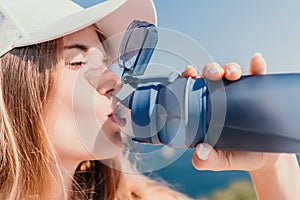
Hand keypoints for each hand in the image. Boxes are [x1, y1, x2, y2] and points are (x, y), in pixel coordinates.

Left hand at [182, 53, 299, 199]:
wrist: (264, 158)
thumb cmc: (236, 155)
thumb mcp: (220, 161)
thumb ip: (207, 161)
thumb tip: (200, 153)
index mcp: (205, 107)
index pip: (192, 87)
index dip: (188, 77)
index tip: (189, 72)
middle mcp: (219, 96)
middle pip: (211, 75)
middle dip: (211, 69)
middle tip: (214, 75)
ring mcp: (238, 92)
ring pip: (231, 71)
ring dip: (231, 68)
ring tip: (233, 74)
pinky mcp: (257, 91)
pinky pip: (257, 75)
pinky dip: (257, 66)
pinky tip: (257, 62)